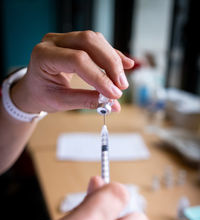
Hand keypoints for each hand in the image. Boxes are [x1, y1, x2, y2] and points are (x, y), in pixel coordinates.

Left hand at [11, 31, 133, 113]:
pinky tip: (125, 64)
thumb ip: (84, 101)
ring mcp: (64, 39)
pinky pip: (97, 44)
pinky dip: (112, 55)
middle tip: (121, 86)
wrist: (34, 88)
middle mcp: (54, 42)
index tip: (113, 93)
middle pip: (88, 42)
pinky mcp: (75, 41)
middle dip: (110, 64)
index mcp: (44, 56)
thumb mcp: (59, 102)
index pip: (77, 60)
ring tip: (121, 82)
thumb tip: (110, 103)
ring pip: (95, 40)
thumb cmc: (42, 94)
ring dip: (113, 59)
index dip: (98, 77)